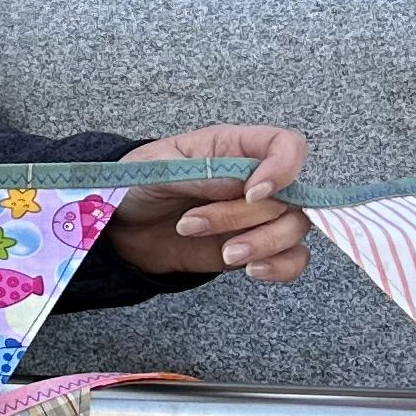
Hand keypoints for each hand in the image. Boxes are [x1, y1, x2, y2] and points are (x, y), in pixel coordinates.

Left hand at [106, 125, 309, 284]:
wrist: (122, 227)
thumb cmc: (138, 183)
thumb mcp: (156, 168)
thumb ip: (199, 174)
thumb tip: (241, 183)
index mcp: (234, 147)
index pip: (287, 146)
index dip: (283, 168)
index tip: (253, 193)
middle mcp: (254, 181)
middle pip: (289, 196)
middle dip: (243, 216)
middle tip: (191, 224)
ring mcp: (257, 216)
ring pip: (294, 229)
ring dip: (262, 244)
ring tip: (223, 254)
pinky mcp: (254, 247)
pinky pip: (292, 258)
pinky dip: (281, 267)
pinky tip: (252, 269)